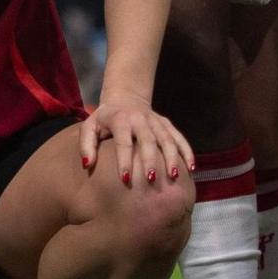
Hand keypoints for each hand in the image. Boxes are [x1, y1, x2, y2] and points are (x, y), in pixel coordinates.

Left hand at [78, 94, 192, 188]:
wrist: (125, 97)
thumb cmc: (104, 118)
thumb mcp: (89, 127)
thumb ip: (86, 145)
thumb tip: (87, 165)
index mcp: (120, 120)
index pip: (123, 142)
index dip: (124, 161)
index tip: (125, 179)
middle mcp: (140, 119)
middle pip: (148, 141)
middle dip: (150, 161)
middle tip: (152, 180)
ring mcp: (156, 121)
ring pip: (167, 139)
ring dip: (172, 158)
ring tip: (174, 177)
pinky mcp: (167, 123)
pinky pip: (180, 138)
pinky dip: (187, 152)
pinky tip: (191, 169)